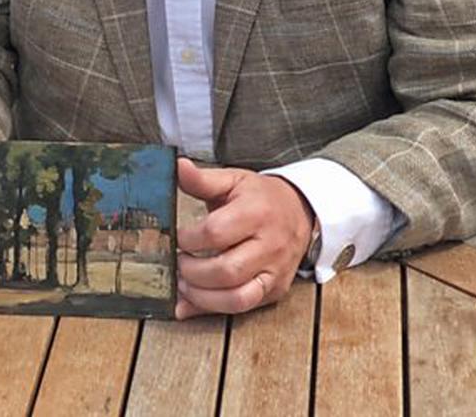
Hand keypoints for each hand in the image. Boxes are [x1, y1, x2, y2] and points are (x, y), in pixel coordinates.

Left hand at [175, 158, 313, 318]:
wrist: (299, 211)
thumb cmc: (261, 197)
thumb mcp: (233, 180)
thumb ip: (202, 179)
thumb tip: (178, 167)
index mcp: (257, 212)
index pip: (216, 232)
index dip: (188, 239)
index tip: (176, 237)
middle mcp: (270, 245)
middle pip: (226, 270)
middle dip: (191, 272)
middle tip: (176, 263)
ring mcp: (275, 272)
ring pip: (236, 298)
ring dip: (201, 297)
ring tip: (182, 284)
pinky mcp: (275, 290)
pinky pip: (243, 308)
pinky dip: (212, 309)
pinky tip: (191, 302)